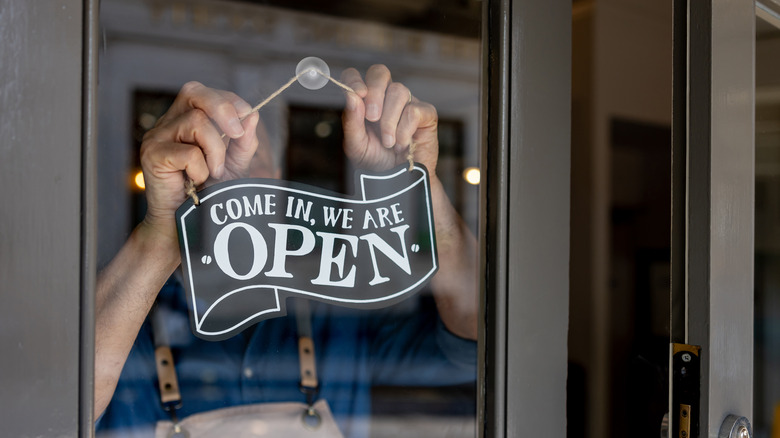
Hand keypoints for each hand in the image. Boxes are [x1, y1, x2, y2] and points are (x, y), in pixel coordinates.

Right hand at [139, 81, 262, 239]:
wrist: (185, 225)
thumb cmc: (207, 193)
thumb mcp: (233, 164)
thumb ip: (243, 142)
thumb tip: (253, 115)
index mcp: (184, 118)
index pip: (203, 93)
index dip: (228, 100)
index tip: (247, 116)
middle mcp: (168, 123)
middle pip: (194, 93)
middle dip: (223, 109)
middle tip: (237, 134)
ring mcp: (157, 137)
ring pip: (196, 122)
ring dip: (215, 150)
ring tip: (214, 173)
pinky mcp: (152, 155)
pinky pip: (188, 152)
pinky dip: (200, 169)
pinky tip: (195, 182)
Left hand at [340, 65, 438, 172]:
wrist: (399, 183)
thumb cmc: (377, 162)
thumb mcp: (356, 145)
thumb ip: (352, 122)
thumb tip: (352, 96)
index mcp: (365, 101)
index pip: (356, 76)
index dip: (354, 80)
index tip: (357, 95)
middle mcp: (386, 97)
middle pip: (380, 73)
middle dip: (374, 94)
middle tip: (372, 119)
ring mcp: (407, 103)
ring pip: (398, 91)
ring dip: (389, 121)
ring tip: (388, 143)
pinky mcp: (426, 114)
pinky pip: (414, 110)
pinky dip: (404, 130)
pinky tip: (402, 145)